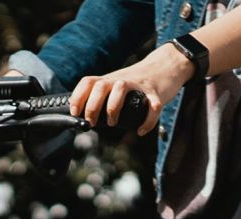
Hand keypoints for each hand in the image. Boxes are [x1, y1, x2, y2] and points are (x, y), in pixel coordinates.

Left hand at [70, 44, 195, 136]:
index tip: (75, 112)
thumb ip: (105, 97)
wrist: (166, 66)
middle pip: (101, 86)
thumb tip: (88, 118)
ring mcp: (139, 85)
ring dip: (113, 108)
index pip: (88, 82)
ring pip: (121, 88)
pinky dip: (147, 121)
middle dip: (92, 106)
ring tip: (113, 123)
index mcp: (111, 79)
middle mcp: (122, 80)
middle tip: (92, 122)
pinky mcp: (156, 93)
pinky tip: (141, 130)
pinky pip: (152, 107)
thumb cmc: (138, 81)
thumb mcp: (118, 84)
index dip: (78, 96)